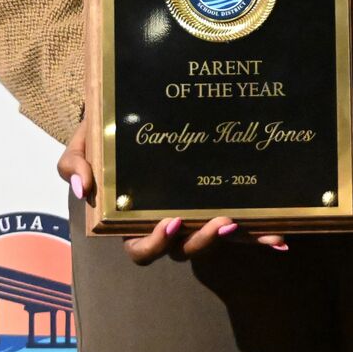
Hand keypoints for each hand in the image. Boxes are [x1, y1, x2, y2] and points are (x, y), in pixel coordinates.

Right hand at [57, 119, 288, 261]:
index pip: (141, 247)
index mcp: (133, 217)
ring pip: (215, 236)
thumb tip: (80, 187)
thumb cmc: (107, 127)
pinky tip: (279, 236)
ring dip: (235, 237)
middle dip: (203, 241)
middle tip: (221, 222)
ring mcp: (196, 209)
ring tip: (248, 222)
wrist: (135, 103)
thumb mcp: (84, 140)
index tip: (168, 223)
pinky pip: (240, 219)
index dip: (153, 244)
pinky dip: (258, 232)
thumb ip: (73, 162)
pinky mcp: (219, 195)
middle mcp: (167, 219)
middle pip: (184, 249)